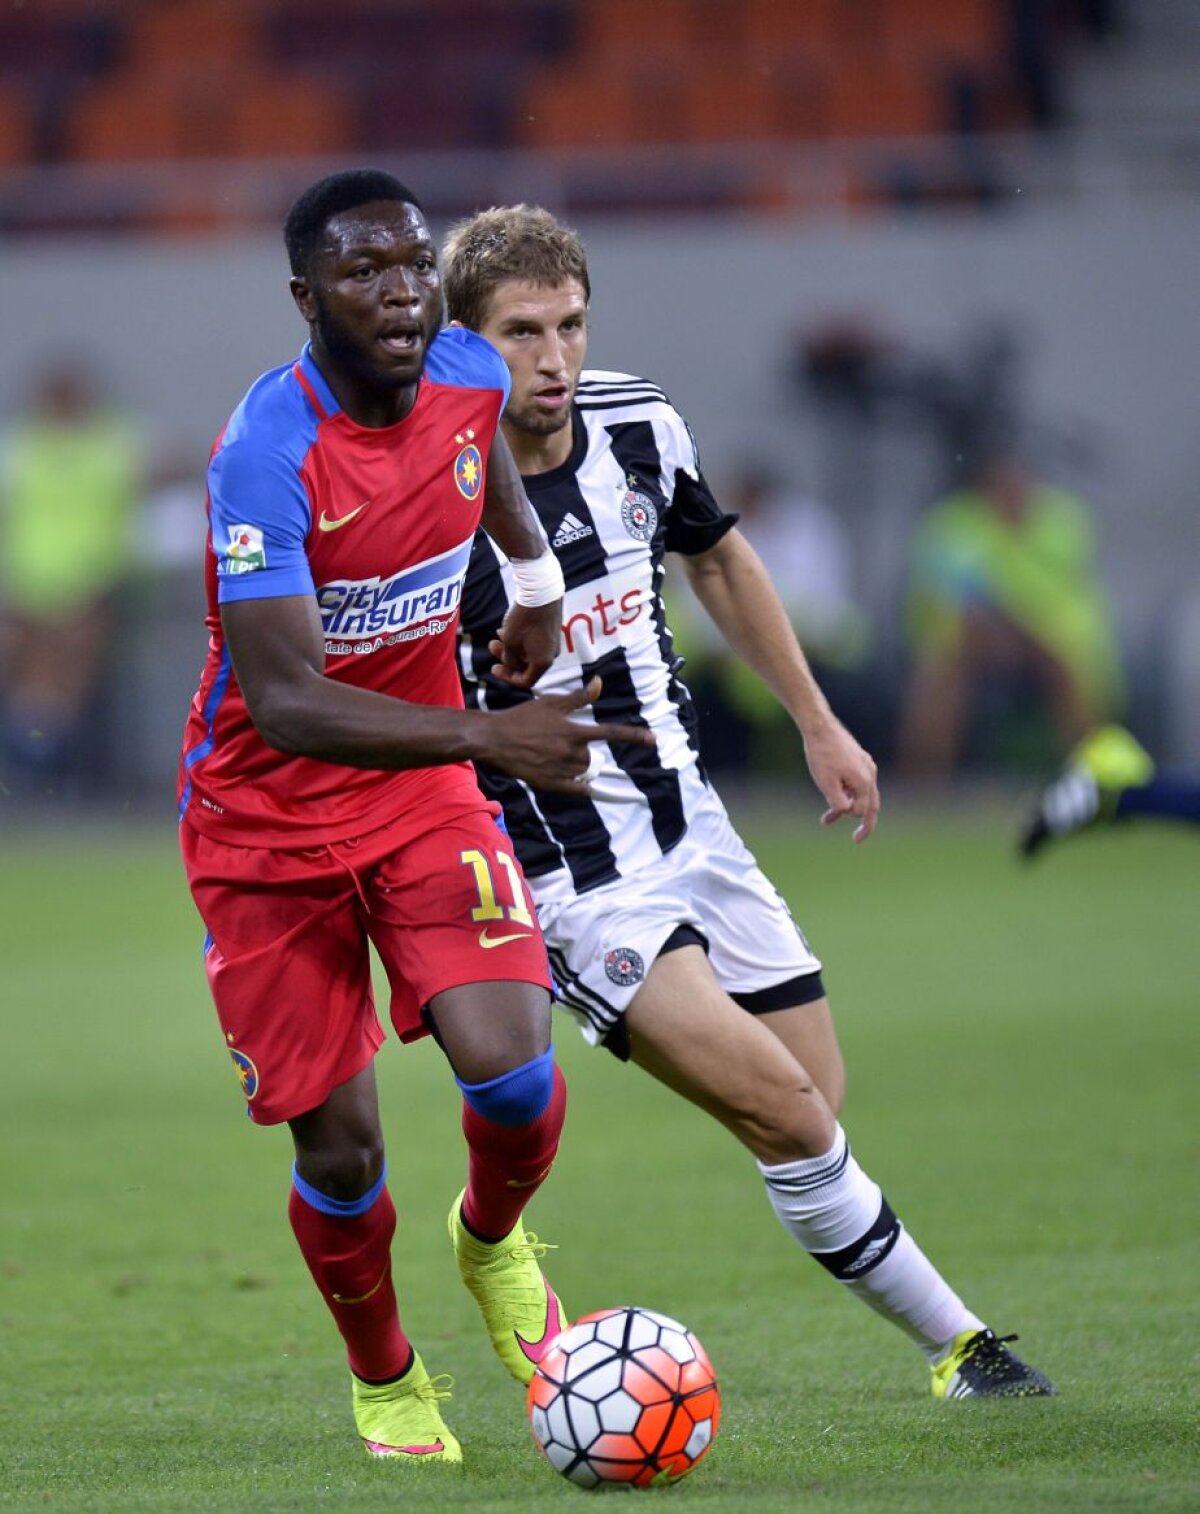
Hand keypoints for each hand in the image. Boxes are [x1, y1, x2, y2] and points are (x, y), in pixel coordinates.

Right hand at [482, 677, 654, 793]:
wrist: (495, 739)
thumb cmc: (522, 717)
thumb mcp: (551, 702)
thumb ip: (578, 697)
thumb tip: (600, 684)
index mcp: (574, 730)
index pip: (611, 733)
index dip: (634, 736)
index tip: (653, 740)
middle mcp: (571, 752)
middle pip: (591, 757)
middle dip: (583, 752)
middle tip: (561, 744)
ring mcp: (561, 770)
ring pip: (582, 771)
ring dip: (577, 766)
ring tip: (553, 756)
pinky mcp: (551, 784)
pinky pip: (576, 789)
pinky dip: (582, 787)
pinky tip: (583, 786)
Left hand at [489, 601, 560, 688]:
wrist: (541, 592)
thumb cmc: (525, 619)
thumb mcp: (510, 642)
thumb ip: (509, 659)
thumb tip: (511, 665)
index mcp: (542, 663)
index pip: (526, 681)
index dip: (508, 678)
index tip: (495, 668)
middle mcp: (550, 655)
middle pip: (527, 666)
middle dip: (507, 658)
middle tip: (492, 646)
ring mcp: (553, 643)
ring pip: (530, 652)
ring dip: (512, 647)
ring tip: (497, 635)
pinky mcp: (552, 630)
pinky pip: (535, 642)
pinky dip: (521, 639)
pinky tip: (507, 628)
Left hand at [804, 718, 879, 842]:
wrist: (819, 727)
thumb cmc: (822, 755)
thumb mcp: (826, 783)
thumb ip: (838, 802)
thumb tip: (848, 812)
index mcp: (864, 781)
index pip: (862, 811)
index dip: (849, 818)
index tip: (829, 818)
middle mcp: (870, 773)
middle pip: (871, 805)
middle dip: (862, 822)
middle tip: (857, 840)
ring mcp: (866, 765)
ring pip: (862, 793)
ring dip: (847, 805)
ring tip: (826, 819)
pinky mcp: (859, 759)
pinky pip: (857, 782)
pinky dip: (846, 792)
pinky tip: (832, 795)